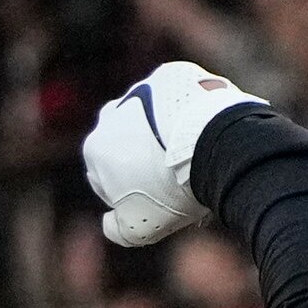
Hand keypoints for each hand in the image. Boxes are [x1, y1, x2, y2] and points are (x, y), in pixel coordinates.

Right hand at [83, 61, 265, 247]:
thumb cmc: (173, 190)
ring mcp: (140, 92)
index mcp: (96, 148)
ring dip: (164, 132)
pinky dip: (186, 111)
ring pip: (149, 118)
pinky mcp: (171, 77)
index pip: (104, 177)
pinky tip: (205, 130)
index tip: (156, 201)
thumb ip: (116, 230)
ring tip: (193, 154)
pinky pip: (176, 98)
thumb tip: (108, 223)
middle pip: (125, 143)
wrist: (212, 146)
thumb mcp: (141, 228)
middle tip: (175, 179)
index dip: (129, 193)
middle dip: (143, 159)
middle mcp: (110, 115)